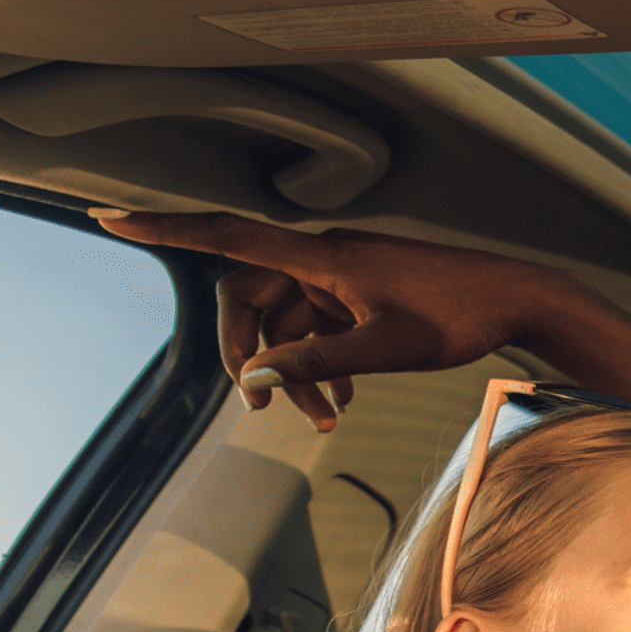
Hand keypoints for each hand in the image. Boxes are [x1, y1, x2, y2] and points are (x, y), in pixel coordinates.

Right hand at [87, 212, 584, 430]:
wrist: (521, 300)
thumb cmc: (462, 315)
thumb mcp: (385, 349)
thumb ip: (315, 362)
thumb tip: (255, 376)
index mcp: (322, 256)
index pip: (226, 236)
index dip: (164, 227)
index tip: (109, 214)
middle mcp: (325, 259)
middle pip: (251, 300)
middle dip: (248, 353)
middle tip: (260, 406)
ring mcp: (344, 278)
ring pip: (288, 323)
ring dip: (293, 370)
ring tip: (322, 417)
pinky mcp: (363, 296)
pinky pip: (320, 327)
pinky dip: (321, 362)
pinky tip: (340, 399)